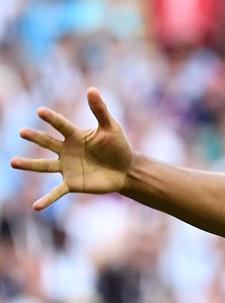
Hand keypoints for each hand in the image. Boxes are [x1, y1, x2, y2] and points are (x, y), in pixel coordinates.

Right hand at [10, 88, 132, 209]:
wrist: (126, 170)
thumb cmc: (118, 146)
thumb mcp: (111, 127)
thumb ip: (100, 110)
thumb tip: (92, 89)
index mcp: (75, 135)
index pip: (61, 125)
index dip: (52, 119)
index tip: (40, 112)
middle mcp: (66, 150)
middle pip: (47, 143)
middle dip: (35, 138)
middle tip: (22, 132)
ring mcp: (67, 167)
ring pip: (44, 166)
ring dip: (29, 165)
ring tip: (12, 162)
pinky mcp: (73, 183)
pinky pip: (57, 192)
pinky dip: (47, 199)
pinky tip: (35, 206)